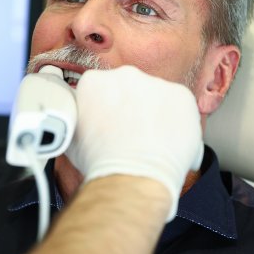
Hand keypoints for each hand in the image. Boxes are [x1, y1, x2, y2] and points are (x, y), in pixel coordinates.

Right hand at [66, 65, 203, 219]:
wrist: (132, 177)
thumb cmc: (101, 163)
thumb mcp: (72, 136)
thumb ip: (80, 117)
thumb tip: (82, 119)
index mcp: (94, 81)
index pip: (101, 87)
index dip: (106, 106)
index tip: (111, 119)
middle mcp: (125, 76)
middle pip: (130, 87)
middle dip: (131, 105)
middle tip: (130, 132)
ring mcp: (155, 83)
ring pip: (156, 96)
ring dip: (154, 112)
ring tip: (150, 140)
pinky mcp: (181, 96)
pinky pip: (180, 106)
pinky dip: (177, 120)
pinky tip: (167, 140)